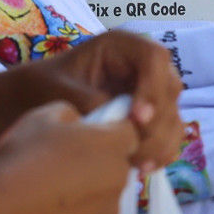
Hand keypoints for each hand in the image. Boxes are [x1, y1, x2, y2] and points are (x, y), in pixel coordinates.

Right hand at [0, 102, 138, 213]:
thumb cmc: (21, 159)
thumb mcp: (42, 116)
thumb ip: (72, 113)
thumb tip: (80, 124)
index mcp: (112, 145)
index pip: (128, 132)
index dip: (107, 132)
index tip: (86, 137)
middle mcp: (120, 179)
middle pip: (116, 167)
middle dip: (97, 165)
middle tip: (61, 168)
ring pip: (105, 199)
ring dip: (88, 195)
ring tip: (51, 197)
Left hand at [32, 31, 184, 174]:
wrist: (40, 100)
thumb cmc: (46, 86)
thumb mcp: (58, 88)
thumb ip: (85, 99)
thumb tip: (114, 120)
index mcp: (122, 46)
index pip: (154, 58)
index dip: (152, 88)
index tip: (136, 118)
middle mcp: (142, 66)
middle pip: (170, 88)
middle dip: (156, 122)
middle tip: (132, 147)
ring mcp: (150, 93)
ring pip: (173, 115)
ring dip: (160, 142)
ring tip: (137, 164)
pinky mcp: (152, 118)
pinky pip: (169, 135)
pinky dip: (160, 152)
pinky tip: (142, 167)